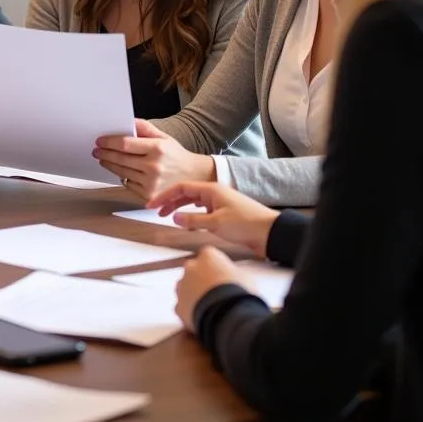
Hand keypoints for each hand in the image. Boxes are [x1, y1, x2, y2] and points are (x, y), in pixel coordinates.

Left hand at [93, 119, 215, 203]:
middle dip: (105, 154)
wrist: (194, 177)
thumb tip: (127, 121)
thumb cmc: (177, 156)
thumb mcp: (164, 137)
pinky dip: (122, 177)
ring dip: (109, 165)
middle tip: (96, 150)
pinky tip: (119, 171)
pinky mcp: (150, 195)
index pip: (126, 144)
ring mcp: (152, 183)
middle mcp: (154, 167)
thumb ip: (145, 128)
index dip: (109, 142)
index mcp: (158, 149)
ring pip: (122, 172)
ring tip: (103, 159)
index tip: (100, 141)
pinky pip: (128, 184)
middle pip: (120, 159)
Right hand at [151, 180, 277, 257]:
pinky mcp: (224, 215)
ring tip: (167, 216)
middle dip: (169, 201)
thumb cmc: (246, 224)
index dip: (165, 195)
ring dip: (179, 208)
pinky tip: (187, 222)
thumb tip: (174, 217)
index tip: (151, 204)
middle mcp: (214, 193)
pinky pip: (202, 211)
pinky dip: (191, 215)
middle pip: (186, 194)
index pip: (182, 187)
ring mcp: (220, 204)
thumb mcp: (216, 223)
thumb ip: (193, 220)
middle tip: (155, 210)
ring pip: (193, 203)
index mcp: (212, 189)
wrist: (271, 233)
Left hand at [176, 246, 250, 331]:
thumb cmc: (240, 294)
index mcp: (208, 256)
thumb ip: (232, 273)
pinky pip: (184, 307)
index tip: (225, 277)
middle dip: (202, 279)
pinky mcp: (178, 306)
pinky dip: (191, 311)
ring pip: (186, 288)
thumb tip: (231, 277)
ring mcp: (182, 287)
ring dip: (194, 294)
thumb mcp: (245, 277)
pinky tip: (203, 319)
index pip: (210, 256)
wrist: (229, 317)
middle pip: (194, 270)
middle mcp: (191, 267)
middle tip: (216, 292)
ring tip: (210, 308)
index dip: (218, 267)